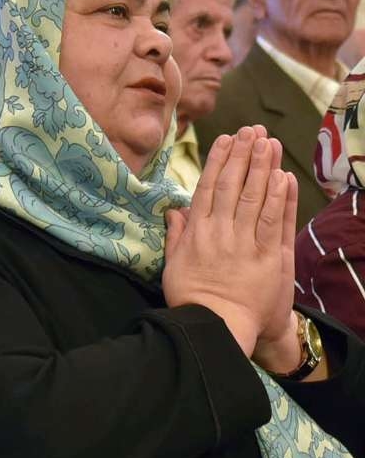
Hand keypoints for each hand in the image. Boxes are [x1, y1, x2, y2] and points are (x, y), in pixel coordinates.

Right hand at [164, 125, 294, 357]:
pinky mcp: (267, 258)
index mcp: (197, 233)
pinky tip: (283, 176)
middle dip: (243, 155)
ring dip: (263, 168)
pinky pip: (275, 222)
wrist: (214, 327)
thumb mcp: (173, 265)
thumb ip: (177, 235)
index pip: (208, 188)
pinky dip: (280, 198)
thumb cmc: (191, 298)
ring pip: (255, 198)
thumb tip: (174, 210)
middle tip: (251, 131)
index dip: (219, 161)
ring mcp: (245, 244)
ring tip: (268, 142)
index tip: (226, 139)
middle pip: (233, 186)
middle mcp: (220, 233)